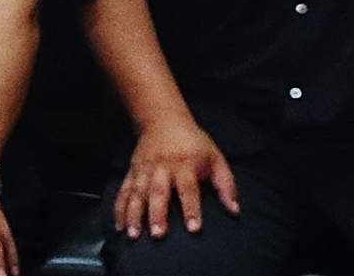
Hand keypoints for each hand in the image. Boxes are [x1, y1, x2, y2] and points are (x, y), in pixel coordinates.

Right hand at [114, 116, 236, 238]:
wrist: (163, 119)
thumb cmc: (193, 143)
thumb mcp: (216, 158)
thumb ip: (226, 184)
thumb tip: (234, 211)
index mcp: (185, 165)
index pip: (189, 189)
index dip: (191, 209)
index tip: (193, 229)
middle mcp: (162, 167)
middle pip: (158, 192)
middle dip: (156, 214)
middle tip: (158, 234)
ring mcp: (144, 169)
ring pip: (137, 193)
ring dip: (133, 214)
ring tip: (132, 234)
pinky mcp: (132, 171)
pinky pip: (124, 191)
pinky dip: (119, 208)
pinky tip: (118, 225)